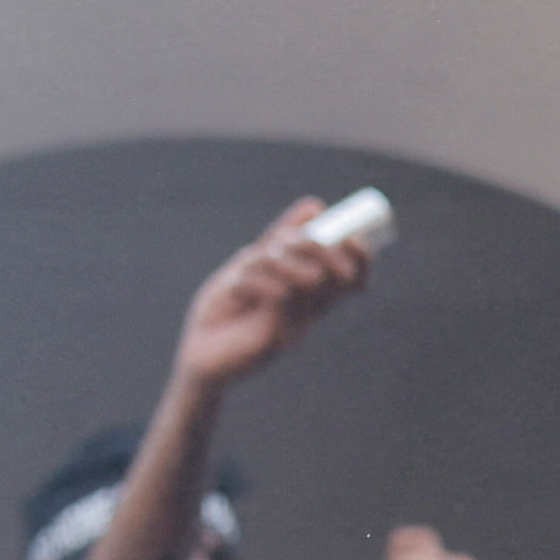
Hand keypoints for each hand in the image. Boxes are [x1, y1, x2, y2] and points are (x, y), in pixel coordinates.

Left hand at [172, 199, 375, 394]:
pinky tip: (236, 285)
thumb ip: (281, 237)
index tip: (347, 233)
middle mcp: (310, 312)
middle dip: (315, 245)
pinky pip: (279, 296)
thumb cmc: (226, 309)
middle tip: (282, 240)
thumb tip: (315, 205)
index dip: (361, 255)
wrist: (198, 354)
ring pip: (308, 279)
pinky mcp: (275, 338)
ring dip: (276, 258)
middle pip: (338, 275)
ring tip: (249, 261)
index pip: (355, 277)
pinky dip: (255, 279)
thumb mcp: (252, 265)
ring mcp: (296, 326)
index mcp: (311, 296)